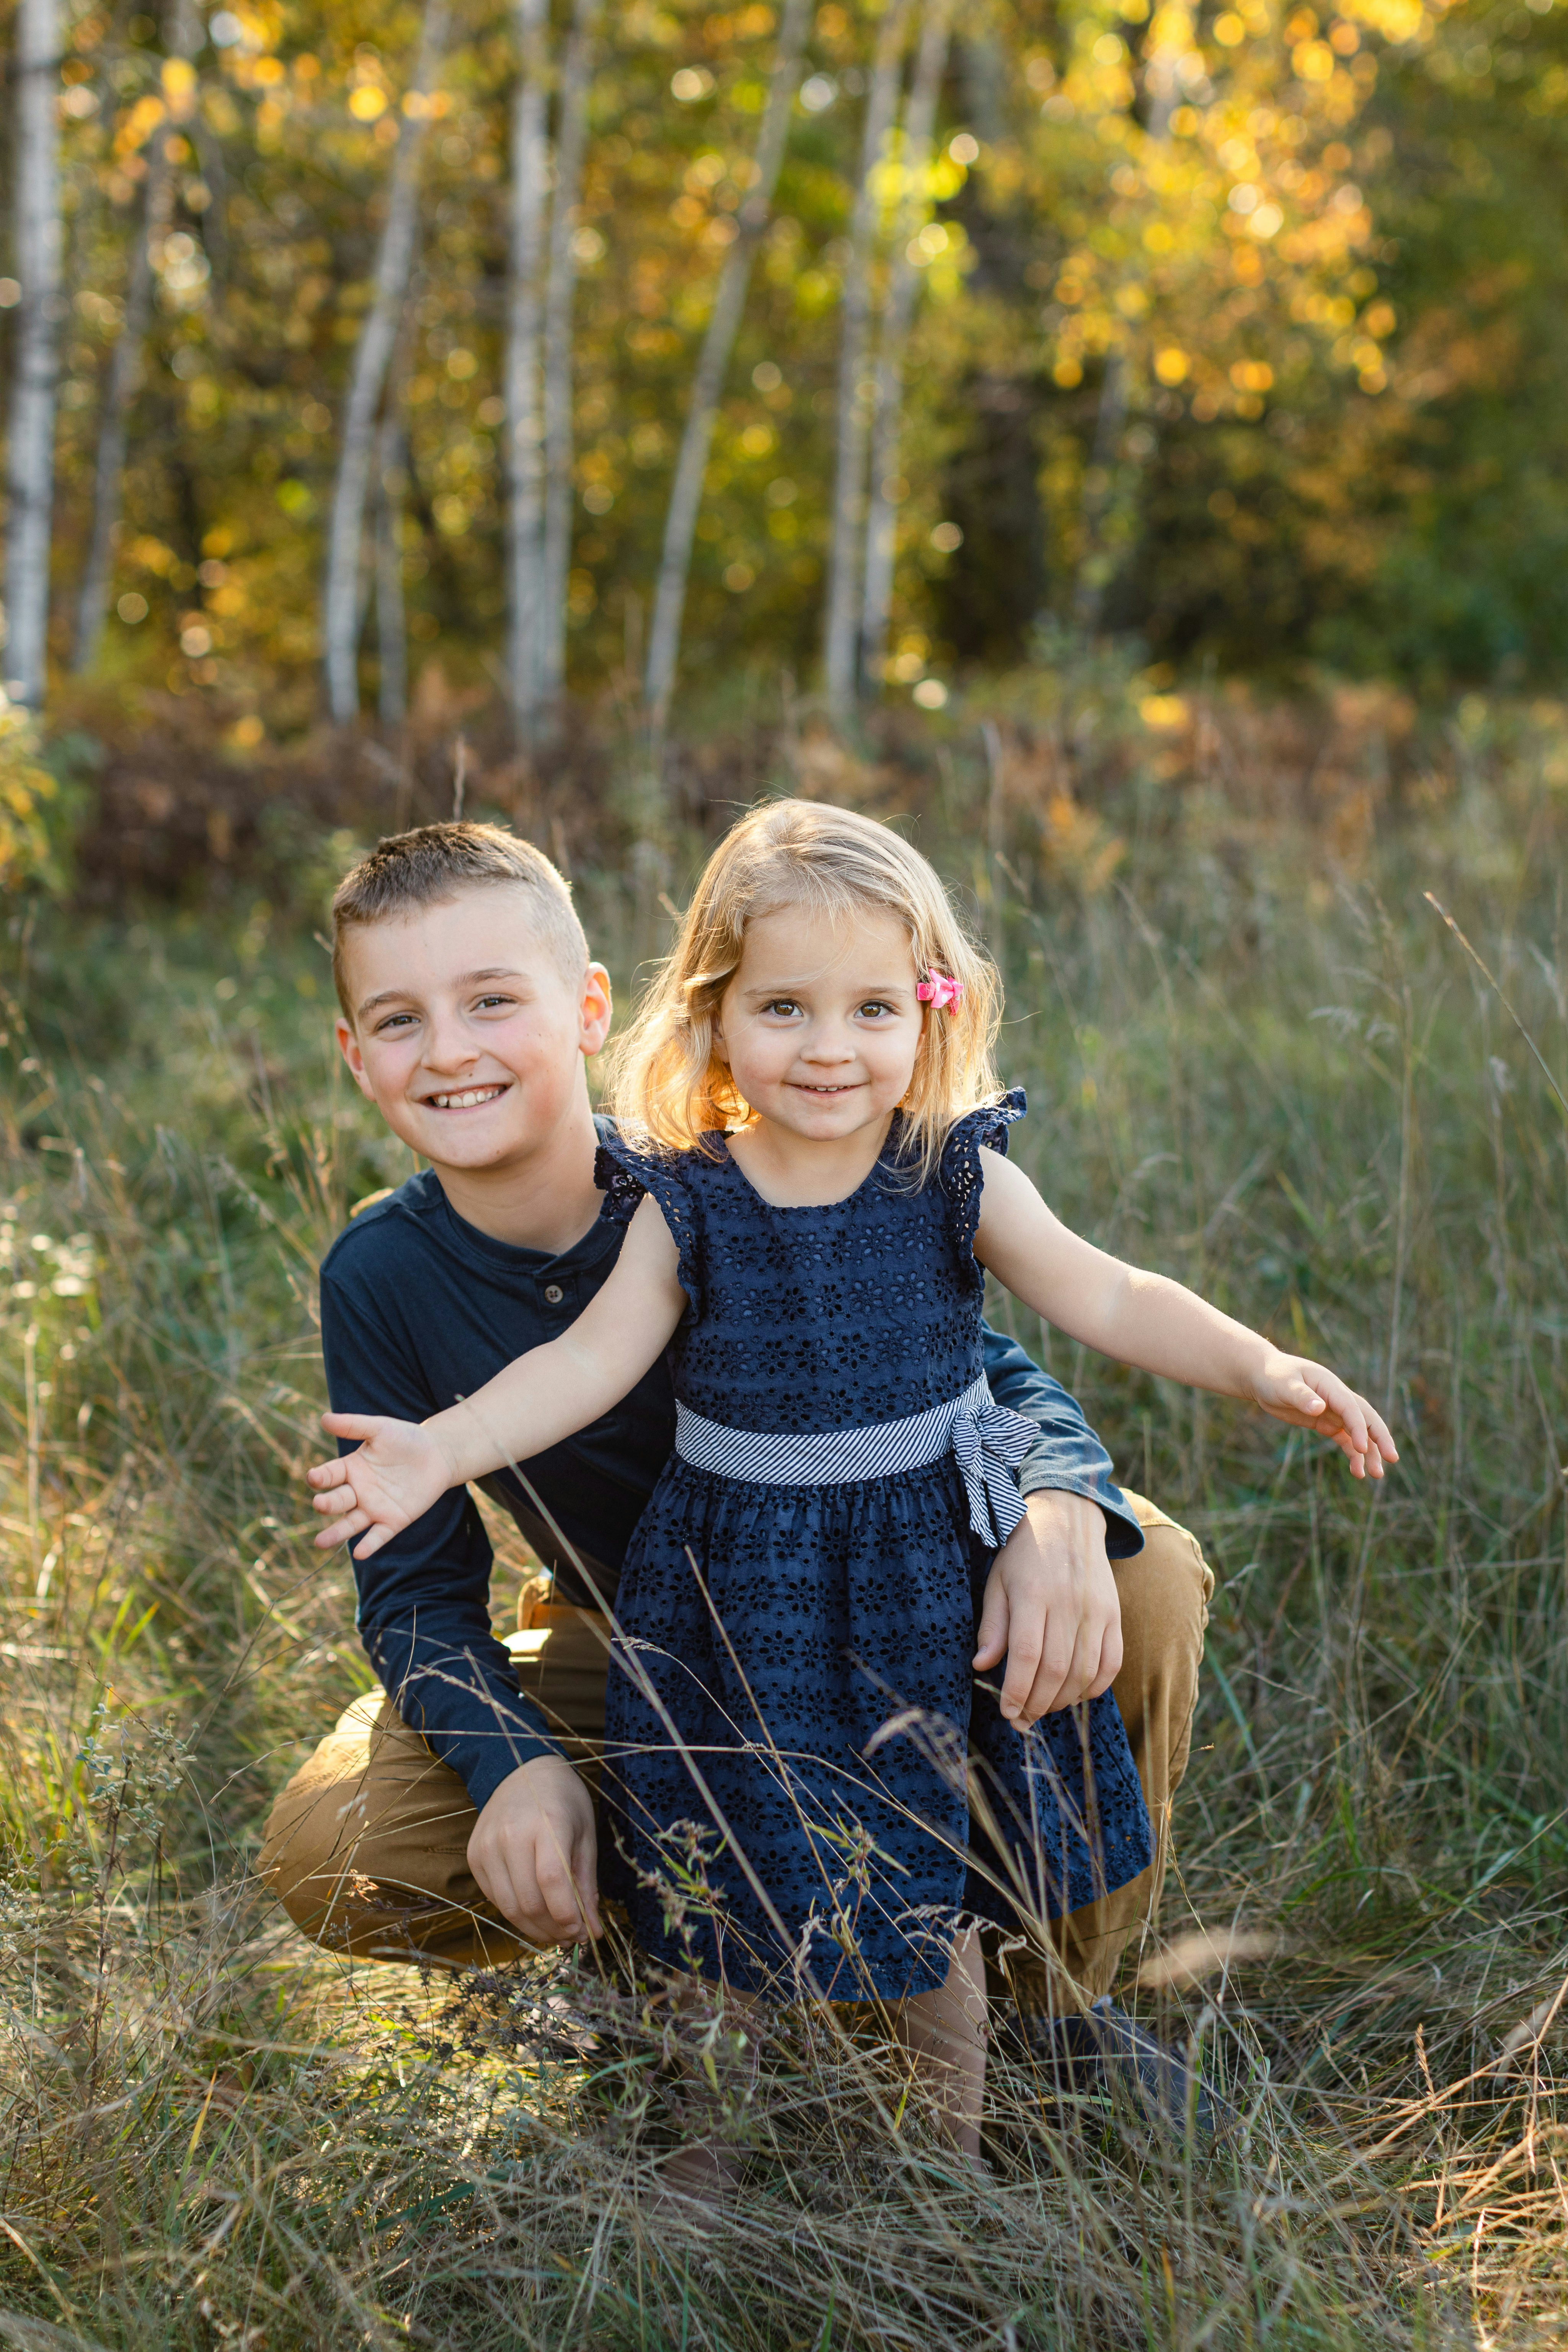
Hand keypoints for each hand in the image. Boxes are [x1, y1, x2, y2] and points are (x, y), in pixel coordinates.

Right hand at [306, 1409, 457, 1558]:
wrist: (438, 1453)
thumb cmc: (406, 1439)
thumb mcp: (380, 1428)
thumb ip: (354, 1425)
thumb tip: (324, 1418)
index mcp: (351, 1468)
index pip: (330, 1475)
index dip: (320, 1477)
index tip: (313, 1477)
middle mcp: (358, 1491)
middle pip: (338, 1501)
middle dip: (328, 1504)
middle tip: (320, 1504)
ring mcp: (374, 1508)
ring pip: (351, 1523)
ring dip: (336, 1533)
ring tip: (320, 1542)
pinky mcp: (394, 1521)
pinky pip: (379, 1535)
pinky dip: (369, 1544)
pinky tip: (360, 1553)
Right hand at [468, 1754, 600, 1946]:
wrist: (520, 1771)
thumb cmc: (562, 1801)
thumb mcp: (585, 1834)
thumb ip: (586, 1884)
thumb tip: (592, 1931)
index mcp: (546, 1823)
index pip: (552, 1881)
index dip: (567, 1916)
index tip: (583, 1933)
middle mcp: (511, 1835)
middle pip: (529, 1901)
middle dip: (554, 1929)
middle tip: (573, 1936)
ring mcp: (487, 1847)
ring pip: (509, 1908)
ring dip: (535, 1928)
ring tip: (556, 1931)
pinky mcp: (474, 1857)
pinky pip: (495, 1898)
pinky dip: (517, 1913)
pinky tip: (534, 1910)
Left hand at [973, 1488, 1122, 1729]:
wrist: (1068, 1520)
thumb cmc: (1024, 1554)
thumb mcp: (997, 1582)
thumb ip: (992, 1626)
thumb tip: (981, 1666)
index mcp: (1034, 1594)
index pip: (1026, 1655)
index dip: (1016, 1691)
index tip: (1007, 1712)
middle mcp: (1068, 1604)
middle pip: (1056, 1670)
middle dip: (1036, 1704)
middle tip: (1022, 1720)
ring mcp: (1096, 1611)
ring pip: (1084, 1672)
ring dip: (1063, 1701)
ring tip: (1043, 1709)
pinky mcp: (1115, 1615)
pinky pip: (1112, 1662)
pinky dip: (1095, 1686)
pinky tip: (1076, 1695)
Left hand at [1250, 1353, 1398, 1479]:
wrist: (1263, 1376)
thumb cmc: (1273, 1376)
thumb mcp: (1284, 1385)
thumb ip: (1301, 1397)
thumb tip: (1320, 1409)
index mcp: (1330, 1386)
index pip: (1351, 1408)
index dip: (1359, 1427)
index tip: (1361, 1448)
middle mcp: (1338, 1399)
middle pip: (1367, 1419)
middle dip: (1380, 1438)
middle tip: (1393, 1459)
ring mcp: (1335, 1412)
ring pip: (1360, 1432)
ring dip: (1370, 1452)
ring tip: (1375, 1475)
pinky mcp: (1327, 1423)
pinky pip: (1346, 1440)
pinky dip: (1354, 1455)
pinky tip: (1358, 1472)